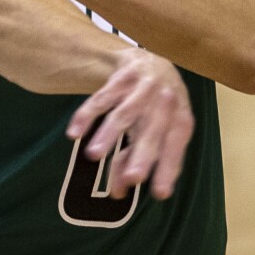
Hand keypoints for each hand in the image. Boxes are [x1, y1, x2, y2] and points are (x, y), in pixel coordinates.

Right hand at [66, 48, 194, 200]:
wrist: (151, 60)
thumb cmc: (156, 107)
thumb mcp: (156, 131)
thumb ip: (137, 160)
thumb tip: (118, 193)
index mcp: (180, 119)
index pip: (175, 148)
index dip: (168, 169)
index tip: (160, 194)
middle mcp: (165, 102)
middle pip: (152, 132)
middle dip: (142, 156)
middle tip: (133, 179)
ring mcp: (142, 88)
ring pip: (124, 114)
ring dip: (108, 134)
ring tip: (93, 156)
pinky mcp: (121, 78)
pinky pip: (101, 98)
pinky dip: (87, 115)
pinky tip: (74, 133)